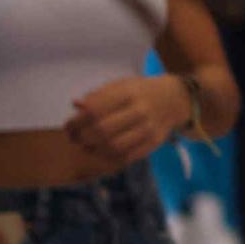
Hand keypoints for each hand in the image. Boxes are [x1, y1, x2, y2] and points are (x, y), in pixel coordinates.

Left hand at [65, 75, 186, 167]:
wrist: (175, 99)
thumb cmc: (140, 92)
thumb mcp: (120, 85)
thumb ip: (98, 95)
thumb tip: (76, 105)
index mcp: (128, 92)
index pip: (95, 110)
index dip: (77, 122)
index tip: (69, 127)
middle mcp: (140, 110)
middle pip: (102, 130)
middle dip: (82, 137)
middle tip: (74, 139)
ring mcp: (149, 128)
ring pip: (115, 146)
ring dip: (94, 150)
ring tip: (87, 147)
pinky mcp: (154, 142)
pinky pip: (128, 156)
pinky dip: (110, 158)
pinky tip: (102, 153)